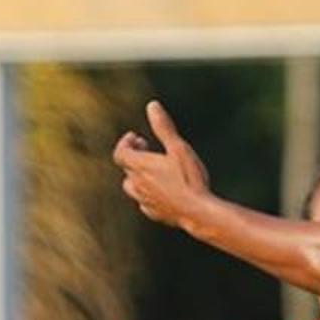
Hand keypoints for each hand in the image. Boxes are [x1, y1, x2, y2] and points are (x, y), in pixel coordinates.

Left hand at [113, 100, 211, 228]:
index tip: (136, 137)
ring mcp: (145, 201)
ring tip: (152, 172)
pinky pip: (144, 203)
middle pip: (126, 168)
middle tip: (147, 148)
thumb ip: (163, 128)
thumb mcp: (178, 148)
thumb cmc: (189, 178)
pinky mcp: (155, 214)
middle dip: (134, 156)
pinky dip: (147, 194)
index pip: (120, 152)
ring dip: (137, 177)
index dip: (125, 143)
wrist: (199, 212)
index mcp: (140, 166)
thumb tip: (152, 105)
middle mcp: (137, 184)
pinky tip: (160, 192)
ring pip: (132, 187)